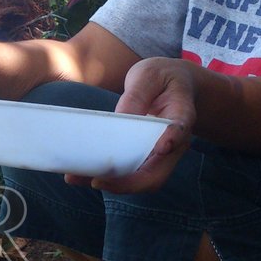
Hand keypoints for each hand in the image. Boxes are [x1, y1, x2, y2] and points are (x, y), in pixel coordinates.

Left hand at [68, 57, 196, 193]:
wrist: (176, 87)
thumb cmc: (162, 78)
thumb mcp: (149, 75)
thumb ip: (137, 94)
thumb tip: (120, 118)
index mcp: (181, 115)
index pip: (180, 129)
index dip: (172, 139)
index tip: (162, 147)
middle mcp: (175, 143)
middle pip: (157, 173)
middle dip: (128, 182)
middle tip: (97, 180)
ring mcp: (161, 155)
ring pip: (142, 180)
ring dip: (112, 185)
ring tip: (78, 177)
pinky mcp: (147, 159)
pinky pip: (130, 175)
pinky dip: (108, 178)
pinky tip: (83, 175)